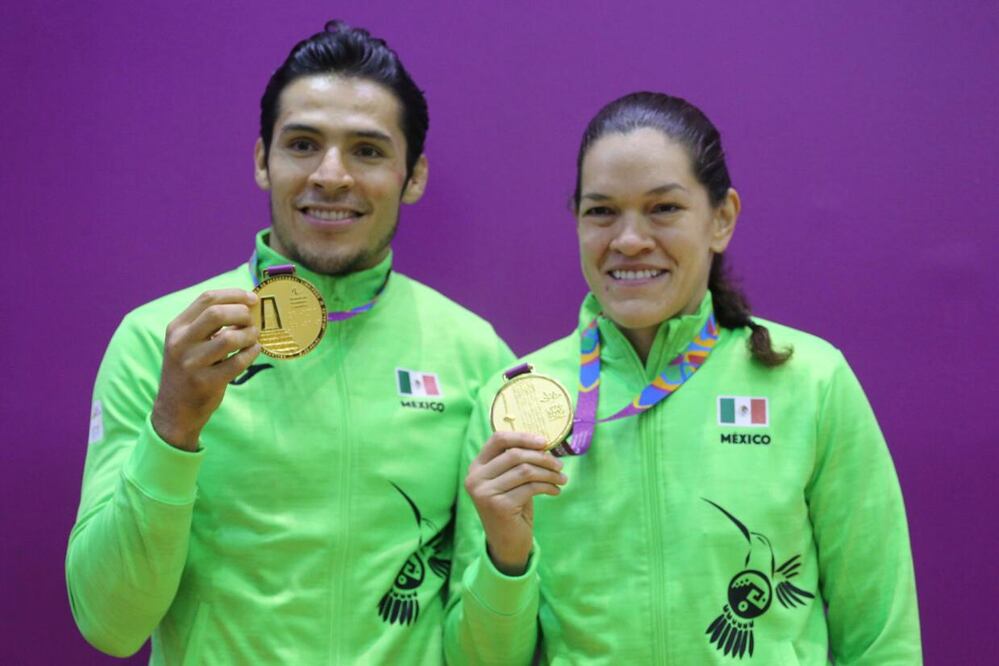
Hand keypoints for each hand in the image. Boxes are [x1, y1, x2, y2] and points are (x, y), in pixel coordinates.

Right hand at [151, 289, 260, 450]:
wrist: (175, 409)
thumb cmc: (190, 369)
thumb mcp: (189, 342)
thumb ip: (210, 324)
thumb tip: (247, 304)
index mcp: (177, 327)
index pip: (207, 298)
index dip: (234, 295)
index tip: (252, 298)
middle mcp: (181, 343)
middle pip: (217, 313)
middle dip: (242, 313)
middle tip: (253, 321)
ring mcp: (191, 363)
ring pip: (229, 339)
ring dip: (249, 335)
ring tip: (253, 338)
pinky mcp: (206, 382)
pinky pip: (237, 362)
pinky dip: (251, 353)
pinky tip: (253, 350)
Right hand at [464, 432, 567, 575]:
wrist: (506, 544)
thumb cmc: (511, 507)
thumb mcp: (510, 481)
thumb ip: (517, 462)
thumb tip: (543, 443)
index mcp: (476, 467)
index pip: (498, 439)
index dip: (523, 437)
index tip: (544, 442)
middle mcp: (476, 478)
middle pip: (515, 454)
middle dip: (542, 457)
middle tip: (559, 465)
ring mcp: (485, 493)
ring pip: (525, 470)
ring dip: (549, 472)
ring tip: (561, 478)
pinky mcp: (499, 506)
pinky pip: (531, 487)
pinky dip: (548, 486)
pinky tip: (555, 491)